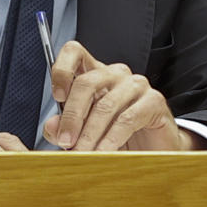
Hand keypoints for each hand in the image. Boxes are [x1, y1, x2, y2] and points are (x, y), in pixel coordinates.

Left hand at [44, 40, 205, 151]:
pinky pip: (127, 119)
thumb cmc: (120, 136)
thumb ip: (64, 128)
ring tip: (83, 153)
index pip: (74, 53)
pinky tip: (104, 152)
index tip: (57, 96)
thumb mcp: (85, 133)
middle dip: (72, 116)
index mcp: (96, 75)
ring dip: (90, 134)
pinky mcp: (154, 101)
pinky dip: (111, 139)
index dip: (62, 70)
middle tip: (66, 141)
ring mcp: (136, 85)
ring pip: (105, 105)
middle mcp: (115, 74)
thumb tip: (52, 126)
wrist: (155, 149)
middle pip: (86, 83)